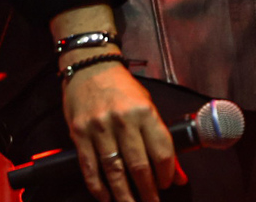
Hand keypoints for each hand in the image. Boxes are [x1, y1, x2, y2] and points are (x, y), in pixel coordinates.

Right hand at [63, 61, 186, 201]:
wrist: (91, 68)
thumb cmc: (123, 88)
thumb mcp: (147, 105)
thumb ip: (159, 137)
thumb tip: (176, 171)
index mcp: (144, 112)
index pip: (161, 150)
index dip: (167, 173)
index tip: (168, 185)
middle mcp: (123, 121)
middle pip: (139, 166)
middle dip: (148, 191)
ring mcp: (99, 128)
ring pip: (114, 171)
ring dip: (124, 195)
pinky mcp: (79, 134)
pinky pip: (90, 167)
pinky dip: (98, 187)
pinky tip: (106, 197)